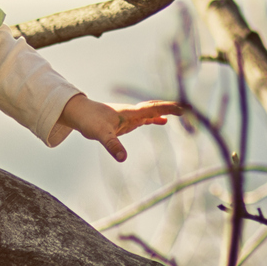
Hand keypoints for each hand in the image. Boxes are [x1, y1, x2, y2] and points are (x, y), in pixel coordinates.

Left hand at [59, 95, 183, 161]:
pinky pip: (145, 118)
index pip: (153, 108)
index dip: (168, 108)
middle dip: (171, 108)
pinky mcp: (125, 121)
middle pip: (156, 107)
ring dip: (165, 112)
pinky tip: (162, 122)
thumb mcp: (101, 134)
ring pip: (152, 111)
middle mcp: (132, 112)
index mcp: (130, 113)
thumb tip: (123, 158)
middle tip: (188, 109)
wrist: (78, 113)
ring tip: (181, 114)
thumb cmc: (89, 120)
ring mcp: (129, 116)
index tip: (183, 108)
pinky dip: (155, 119)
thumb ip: (113, 145)